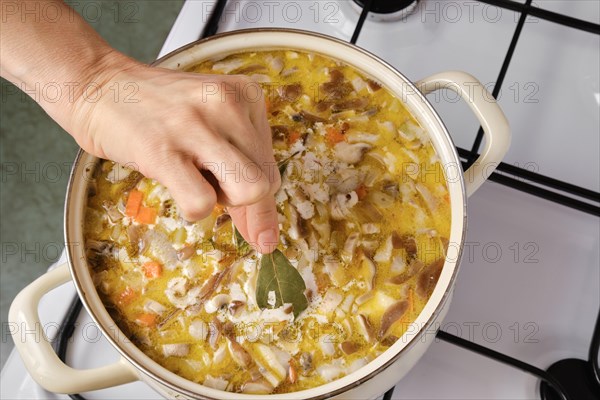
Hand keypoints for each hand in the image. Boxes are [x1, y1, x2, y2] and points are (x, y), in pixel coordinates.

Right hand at [71, 57, 280, 252]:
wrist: (98, 85)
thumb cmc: (158, 111)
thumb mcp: (211, 127)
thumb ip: (241, 171)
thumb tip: (264, 235)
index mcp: (247, 97)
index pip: (272, 167)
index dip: (258, 199)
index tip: (244, 212)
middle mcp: (228, 106)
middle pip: (266, 184)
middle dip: (241, 201)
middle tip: (209, 184)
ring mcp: (196, 126)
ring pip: (249, 192)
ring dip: (221, 202)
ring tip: (192, 179)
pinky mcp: (163, 149)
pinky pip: (202, 203)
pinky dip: (192, 209)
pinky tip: (173, 182)